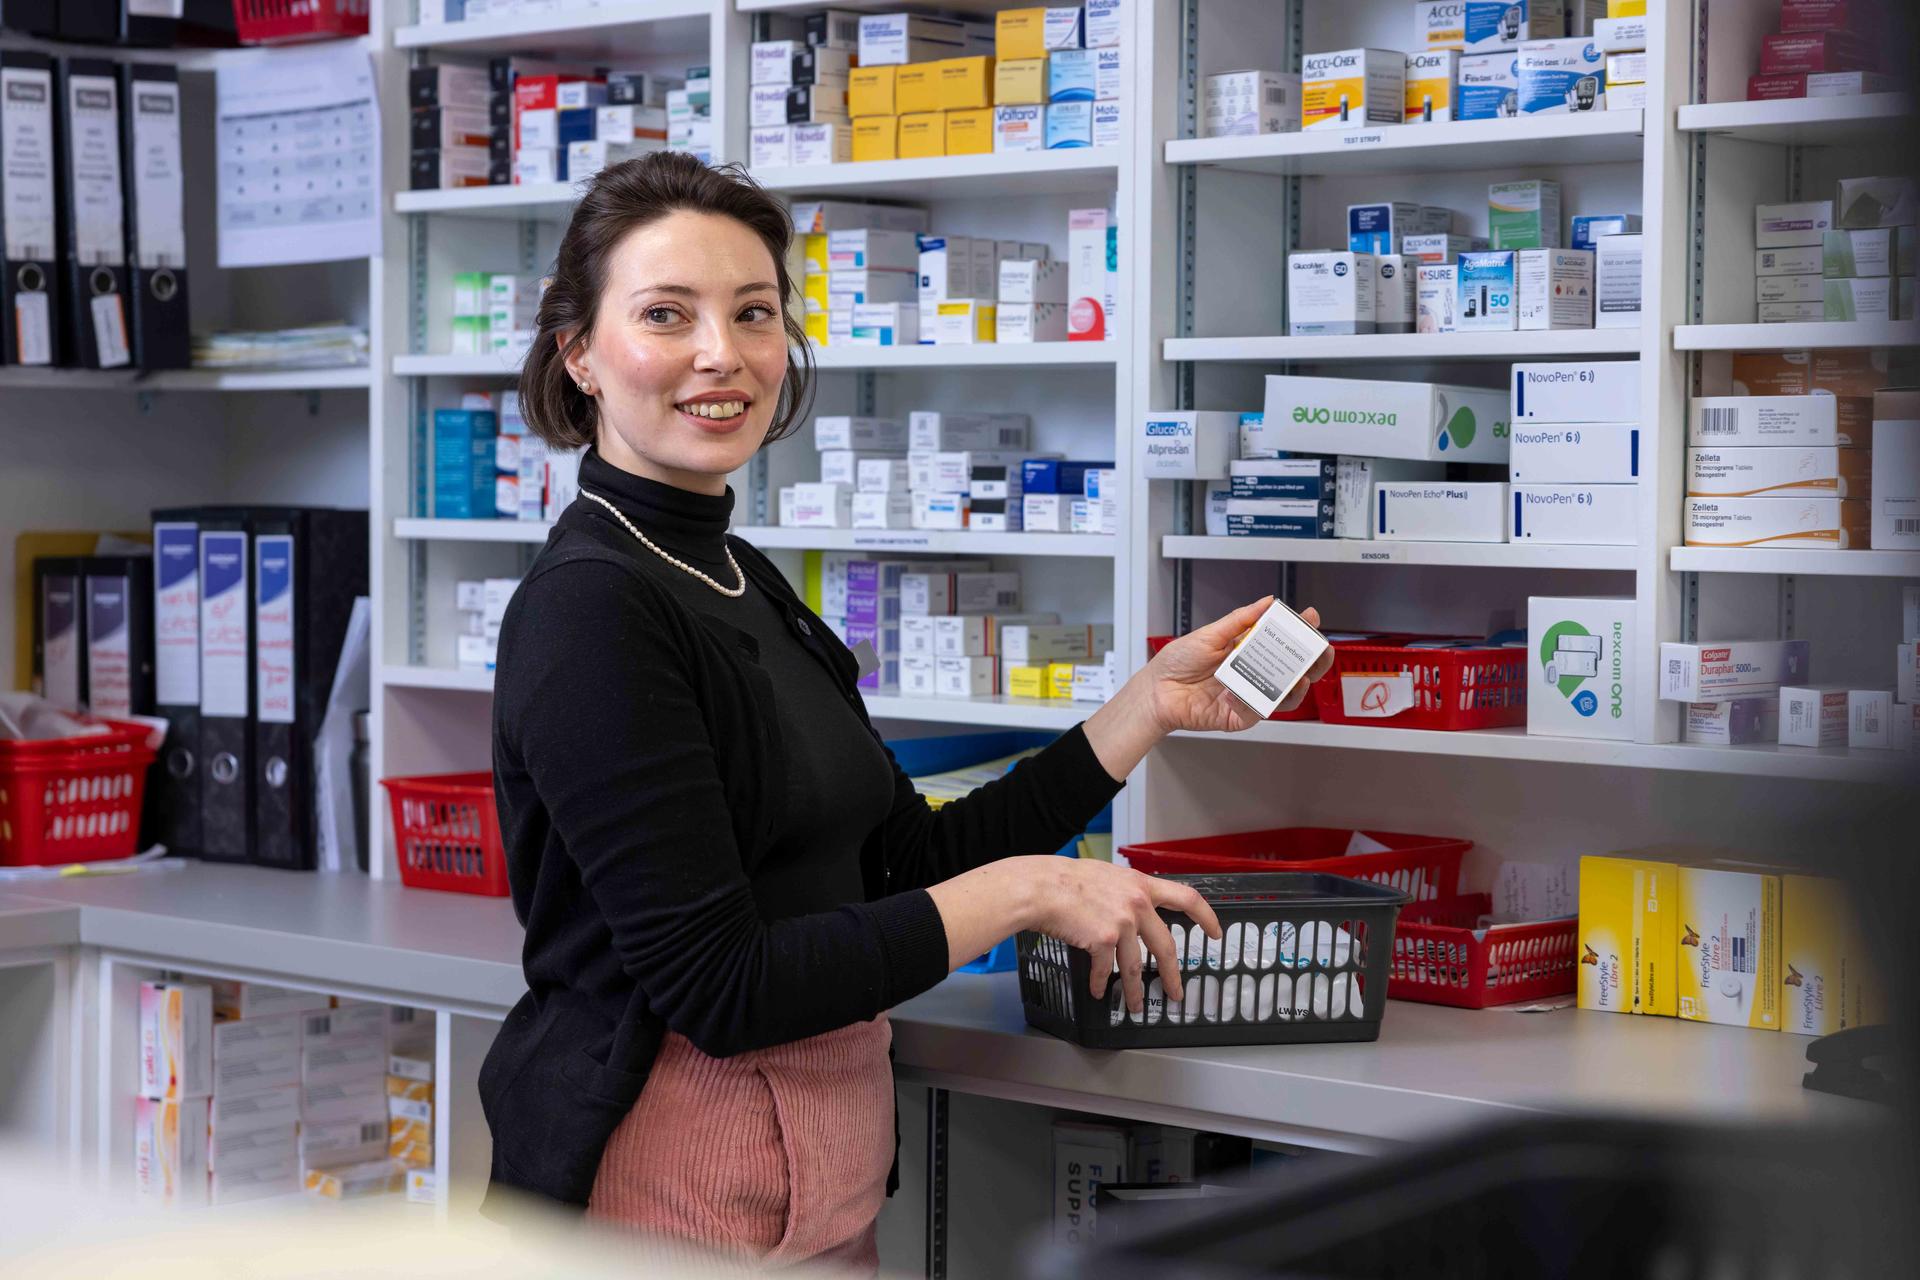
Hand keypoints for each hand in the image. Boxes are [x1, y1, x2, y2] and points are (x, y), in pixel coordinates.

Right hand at [1025, 857, 1221, 1011]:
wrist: (1042, 888)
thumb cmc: (1067, 879)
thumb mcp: (1108, 876)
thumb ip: (1127, 891)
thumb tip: (1135, 908)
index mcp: (1141, 885)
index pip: (1187, 898)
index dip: (1206, 917)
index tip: (1215, 933)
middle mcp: (1137, 904)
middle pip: (1166, 946)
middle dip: (1172, 975)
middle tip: (1175, 991)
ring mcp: (1122, 923)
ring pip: (1136, 966)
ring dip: (1135, 990)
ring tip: (1135, 1005)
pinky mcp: (1103, 940)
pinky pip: (1106, 969)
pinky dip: (1102, 983)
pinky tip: (1100, 990)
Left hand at [1144, 598, 1335, 732]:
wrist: (1156, 690)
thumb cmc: (1178, 663)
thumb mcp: (1210, 634)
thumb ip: (1240, 620)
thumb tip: (1266, 602)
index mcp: (1247, 651)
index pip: (1283, 642)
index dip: (1301, 632)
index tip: (1310, 619)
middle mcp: (1252, 674)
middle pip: (1293, 670)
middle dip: (1313, 661)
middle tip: (1319, 650)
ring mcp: (1248, 695)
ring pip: (1284, 696)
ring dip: (1297, 687)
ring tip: (1300, 677)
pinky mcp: (1238, 716)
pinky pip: (1255, 710)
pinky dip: (1252, 701)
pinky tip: (1239, 691)